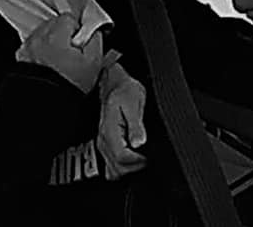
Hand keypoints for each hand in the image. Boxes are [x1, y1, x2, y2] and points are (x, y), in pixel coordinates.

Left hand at [16, 13, 104, 92]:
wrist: (44, 106)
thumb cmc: (67, 87)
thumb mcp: (93, 62)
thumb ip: (96, 40)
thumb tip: (94, 31)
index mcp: (55, 35)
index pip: (69, 18)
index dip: (79, 31)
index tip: (82, 43)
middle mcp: (37, 39)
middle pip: (54, 25)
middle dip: (64, 36)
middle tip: (73, 54)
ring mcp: (27, 49)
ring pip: (43, 36)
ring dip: (51, 44)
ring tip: (61, 63)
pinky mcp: (20, 60)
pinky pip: (33, 49)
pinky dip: (40, 54)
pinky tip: (49, 68)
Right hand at [97, 63, 147, 179]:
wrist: (114, 83)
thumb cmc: (125, 90)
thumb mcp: (134, 103)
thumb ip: (136, 125)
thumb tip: (139, 142)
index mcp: (110, 130)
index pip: (122, 157)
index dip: (138, 162)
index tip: (148, 158)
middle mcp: (104, 139)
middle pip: (116, 168)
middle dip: (134, 168)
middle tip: (148, 159)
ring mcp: (103, 143)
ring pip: (112, 170)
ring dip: (128, 170)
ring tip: (141, 160)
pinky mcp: (105, 144)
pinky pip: (110, 165)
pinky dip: (121, 168)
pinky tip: (132, 163)